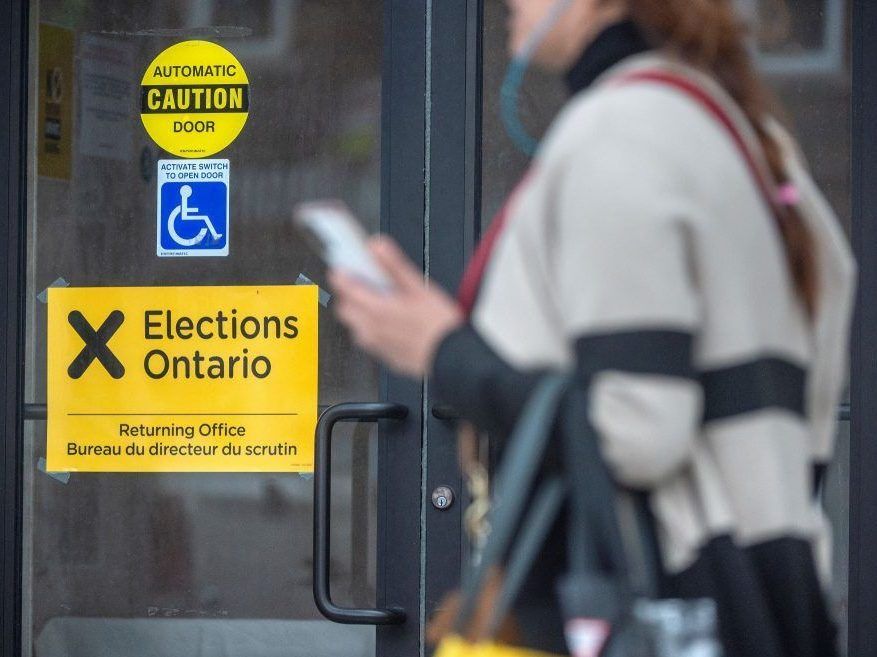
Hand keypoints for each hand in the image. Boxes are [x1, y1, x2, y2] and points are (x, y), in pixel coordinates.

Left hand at [329, 236, 463, 377]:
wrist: (453, 357)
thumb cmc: (439, 325)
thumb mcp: (417, 287)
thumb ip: (393, 264)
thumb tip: (376, 245)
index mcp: (376, 310)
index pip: (343, 288)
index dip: (341, 274)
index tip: (343, 267)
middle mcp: (370, 330)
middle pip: (345, 308)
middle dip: (349, 295)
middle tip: (363, 284)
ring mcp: (376, 345)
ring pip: (354, 326)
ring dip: (360, 313)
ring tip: (379, 303)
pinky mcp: (385, 355)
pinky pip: (368, 340)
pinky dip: (372, 328)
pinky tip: (390, 322)